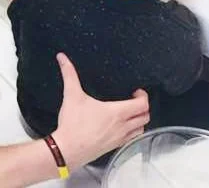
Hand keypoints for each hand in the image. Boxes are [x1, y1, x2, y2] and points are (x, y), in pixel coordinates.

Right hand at [52, 53, 148, 169]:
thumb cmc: (73, 125)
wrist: (68, 149)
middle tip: (134, 100)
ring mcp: (120, 139)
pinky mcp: (114, 147)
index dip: (143, 96)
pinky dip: (132, 131)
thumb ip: (69, 74)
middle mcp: (122, 127)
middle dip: (143, 107)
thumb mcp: (71, 94)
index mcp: (116, 113)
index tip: (136, 91)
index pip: (142, 105)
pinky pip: (131, 139)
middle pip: (145, 117)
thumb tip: (63, 58)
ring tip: (130, 112)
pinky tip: (121, 126)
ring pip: (140, 129)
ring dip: (140, 120)